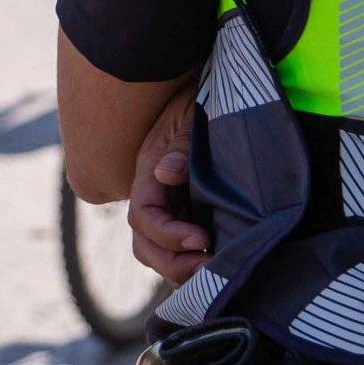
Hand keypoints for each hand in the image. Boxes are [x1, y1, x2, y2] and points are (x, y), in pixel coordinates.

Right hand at [128, 88, 207, 284]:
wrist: (203, 91)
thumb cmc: (198, 99)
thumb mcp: (189, 117)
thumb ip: (179, 146)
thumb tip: (167, 173)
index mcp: (148, 173)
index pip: (144, 217)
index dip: (169, 234)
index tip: (202, 239)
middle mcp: (153, 195)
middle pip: (146, 245)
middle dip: (174, 263)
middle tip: (210, 267)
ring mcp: (170, 207)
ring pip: (160, 252)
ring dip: (183, 269)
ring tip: (215, 273)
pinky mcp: (189, 213)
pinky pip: (181, 248)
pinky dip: (193, 262)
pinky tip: (219, 266)